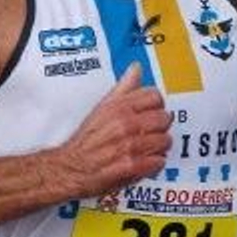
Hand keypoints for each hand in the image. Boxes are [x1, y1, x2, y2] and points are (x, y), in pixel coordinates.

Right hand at [61, 63, 170, 196]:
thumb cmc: (87, 141)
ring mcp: (129, 145)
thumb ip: (123, 88)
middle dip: (160, 127)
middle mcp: (125, 124)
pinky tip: (146, 163)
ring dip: (159, 147)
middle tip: (151, 133)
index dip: (156, 106)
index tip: (151, 113)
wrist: (72, 168)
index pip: (155, 96)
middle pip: (164, 118)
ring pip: (164, 140)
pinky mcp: (131, 165)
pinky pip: (158, 161)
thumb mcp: (102, 108)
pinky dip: (155, 164)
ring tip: (148, 149)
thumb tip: (136, 69)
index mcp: (119, 107)